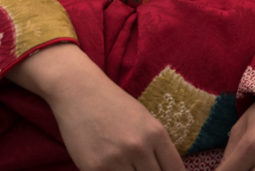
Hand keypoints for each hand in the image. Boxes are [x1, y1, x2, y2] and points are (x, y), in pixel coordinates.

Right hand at [7, 43, 183, 170]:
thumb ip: (156, 145)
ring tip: (126, 167)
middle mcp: (139, 147)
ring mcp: (117, 159)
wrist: (79, 92)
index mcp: (156, 133)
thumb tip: (164, 168)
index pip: (175, 169)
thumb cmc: (113, 105)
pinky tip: (111, 168)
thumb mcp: (144, 119)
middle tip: (141, 169)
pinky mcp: (95, 168)